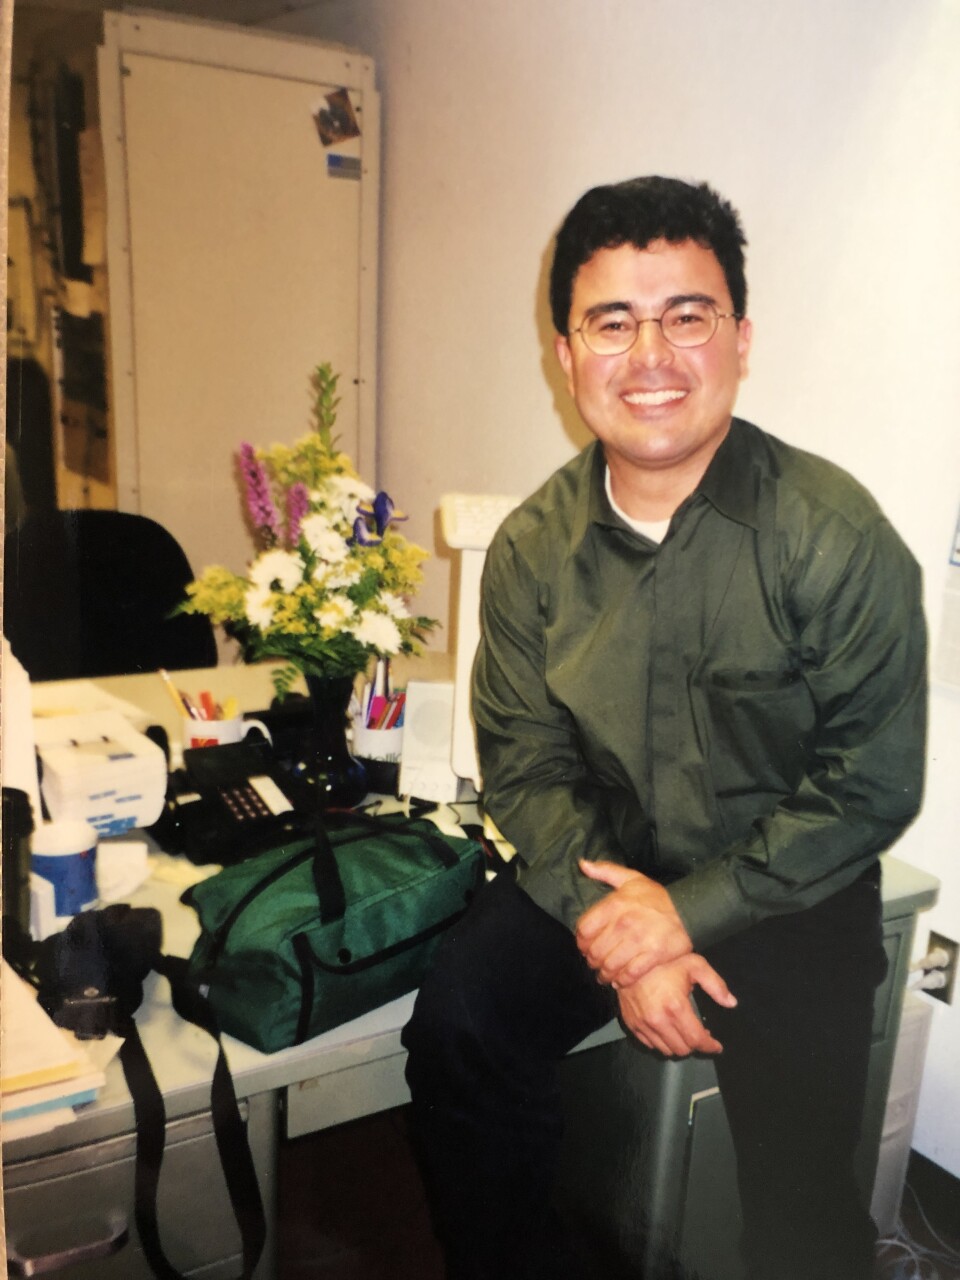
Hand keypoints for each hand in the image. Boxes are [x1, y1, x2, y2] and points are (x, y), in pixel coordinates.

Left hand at [576, 860, 691, 985]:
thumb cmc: (656, 896)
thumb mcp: (631, 878)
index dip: (581, 941)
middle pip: (595, 950)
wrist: (689, 910)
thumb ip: (605, 871)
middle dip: (592, 960)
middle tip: (594, 963)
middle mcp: (624, 923)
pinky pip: (630, 974)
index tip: (584, 945)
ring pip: (610, 965)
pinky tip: (620, 980)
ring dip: (604, 973)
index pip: (584, 929)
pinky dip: (622, 980)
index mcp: (615, 904)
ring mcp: (639, 941)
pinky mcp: (654, 956)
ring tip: (605, 974)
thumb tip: (582, 864)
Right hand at [616, 954, 736, 1056]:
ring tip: (683, 1033)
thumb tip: (731, 1003)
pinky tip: (667, 1030)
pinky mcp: (632, 1025)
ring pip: (667, 1050)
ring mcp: (643, 1024)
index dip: (710, 1046)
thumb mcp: (694, 965)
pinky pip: (651, 1045)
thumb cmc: (664, 962)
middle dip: (695, 1045)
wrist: (628, 959)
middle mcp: (658, 1021)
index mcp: (676, 1007)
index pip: (697, 1040)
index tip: (716, 1046)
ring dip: (678, 1045)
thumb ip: (715, 984)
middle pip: (683, 1049)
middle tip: (699, 1035)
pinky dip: (662, 1042)